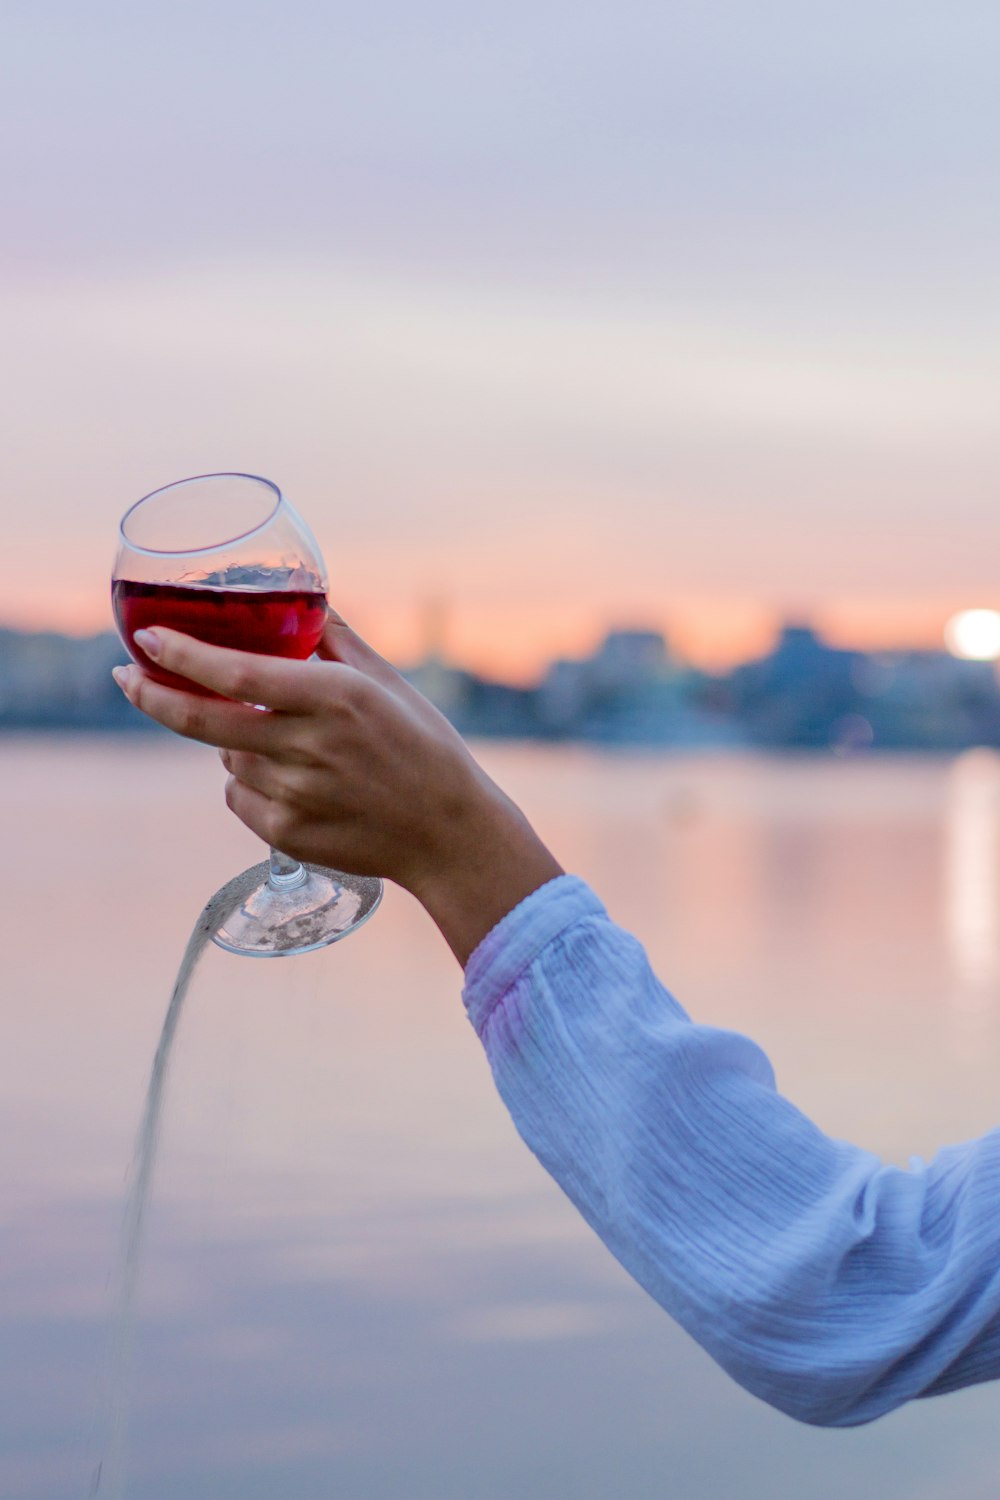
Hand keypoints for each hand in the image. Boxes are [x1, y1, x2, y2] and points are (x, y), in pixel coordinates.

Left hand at [113, 611, 561, 962]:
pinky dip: (249, 784)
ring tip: (286, 745)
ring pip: (226, 759)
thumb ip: (337, 639)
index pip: (238, 673)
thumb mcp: (388, 683)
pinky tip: (293, 783)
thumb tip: (304, 598)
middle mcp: (309, 746)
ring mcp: (295, 795)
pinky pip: (239, 798)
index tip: (145, 638)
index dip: (182, 656)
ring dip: (233, 743)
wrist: (449, 834)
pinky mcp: (288, 835)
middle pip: (204, 722)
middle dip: (154, 696)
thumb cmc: (425, 748)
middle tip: (126, 678)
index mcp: (334, 698)